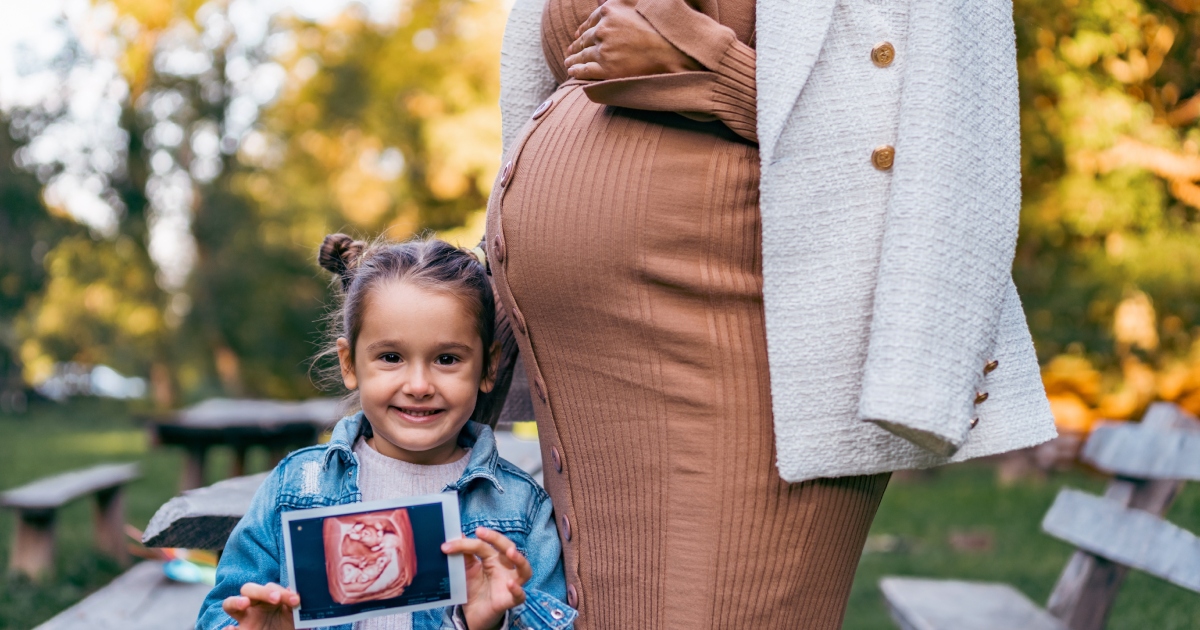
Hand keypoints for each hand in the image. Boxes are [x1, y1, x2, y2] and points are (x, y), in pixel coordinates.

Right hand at [221, 582, 298, 629]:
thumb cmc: (287, 625)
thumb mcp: (293, 617)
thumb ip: (293, 607)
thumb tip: (296, 595)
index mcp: (267, 597)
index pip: (270, 588)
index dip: (283, 592)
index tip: (295, 600)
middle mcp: (253, 605)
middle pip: (248, 589)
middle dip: (262, 592)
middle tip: (276, 598)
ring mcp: (244, 618)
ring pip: (229, 603)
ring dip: (236, 601)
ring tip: (245, 603)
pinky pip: (226, 629)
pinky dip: (227, 629)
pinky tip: (231, 628)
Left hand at [441, 527, 533, 629]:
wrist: (471, 614)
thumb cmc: (473, 588)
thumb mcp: (466, 571)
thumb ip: (463, 554)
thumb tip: (457, 535)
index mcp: (493, 558)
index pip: (484, 545)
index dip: (467, 543)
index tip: (448, 545)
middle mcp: (505, 568)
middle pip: (509, 548)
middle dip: (497, 539)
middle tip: (481, 532)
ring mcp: (510, 583)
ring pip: (524, 570)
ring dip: (520, 559)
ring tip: (510, 552)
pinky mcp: (510, 600)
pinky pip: (520, 595)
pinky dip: (517, 589)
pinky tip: (510, 584)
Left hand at [565, 0, 699, 80]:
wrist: (671, 50)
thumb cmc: (659, 26)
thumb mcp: (638, 3)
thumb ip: (623, 2)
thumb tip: (608, 2)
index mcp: (609, 11)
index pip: (590, 21)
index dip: (583, 29)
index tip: (578, 34)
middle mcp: (603, 30)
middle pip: (585, 38)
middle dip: (577, 45)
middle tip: (571, 51)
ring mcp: (603, 50)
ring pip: (582, 55)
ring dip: (573, 59)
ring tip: (568, 63)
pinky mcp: (605, 69)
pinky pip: (585, 70)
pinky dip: (576, 71)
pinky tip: (572, 72)